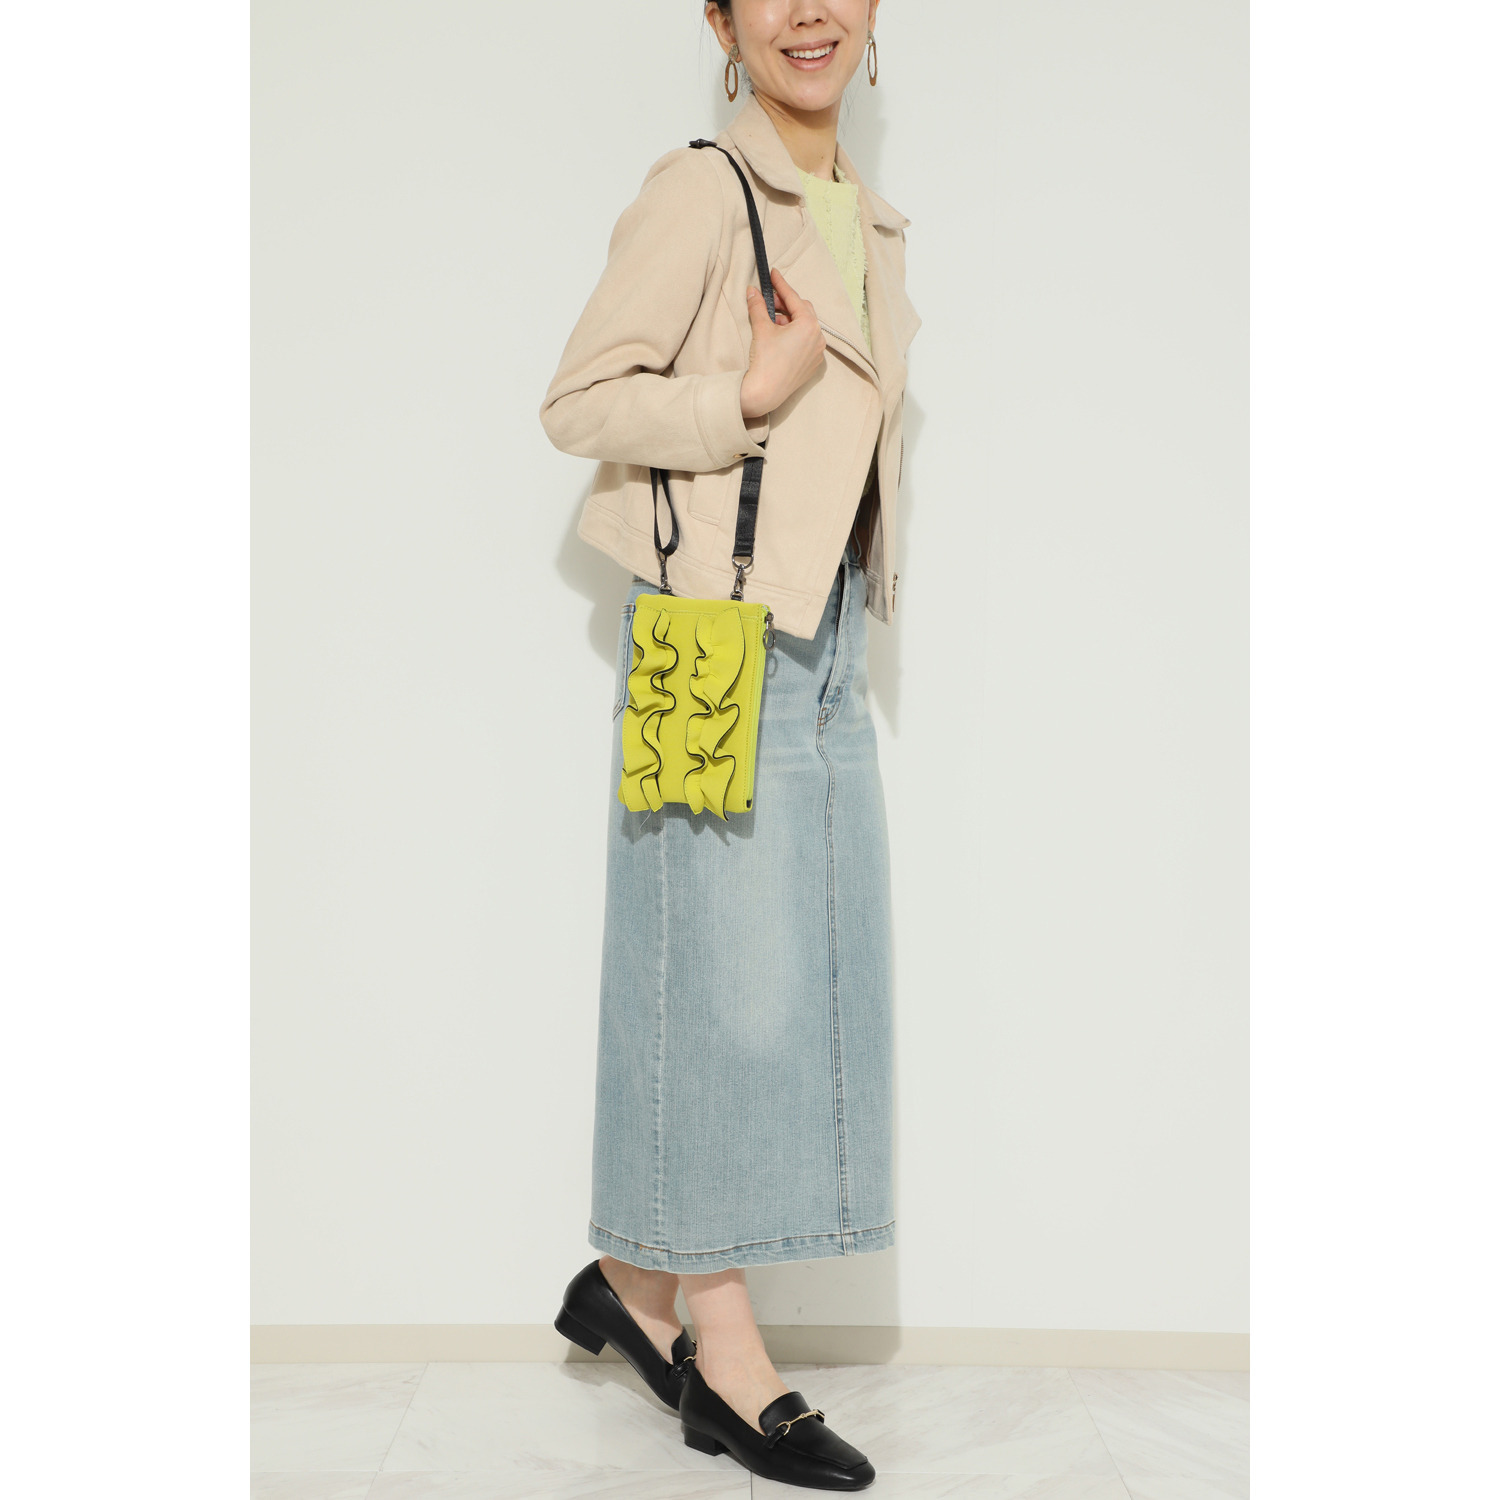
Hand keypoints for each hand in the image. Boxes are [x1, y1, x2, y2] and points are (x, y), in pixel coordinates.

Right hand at [739, 267, 826, 420]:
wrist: (765, 392)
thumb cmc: (766, 360)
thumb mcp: (761, 328)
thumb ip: (758, 306)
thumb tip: (752, 291)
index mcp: (809, 325)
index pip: (794, 298)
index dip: (781, 284)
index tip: (773, 274)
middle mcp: (818, 338)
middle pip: (802, 310)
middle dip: (785, 304)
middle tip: (769, 301)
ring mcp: (817, 352)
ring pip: (804, 327)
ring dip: (788, 320)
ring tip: (771, 322)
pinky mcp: (812, 364)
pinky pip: (806, 342)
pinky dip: (794, 335)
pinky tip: (779, 338)